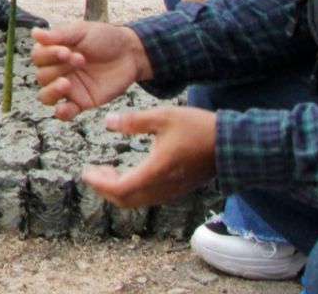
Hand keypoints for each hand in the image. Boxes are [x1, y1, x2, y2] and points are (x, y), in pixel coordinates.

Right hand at [32, 21, 152, 119]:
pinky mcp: (81, 102)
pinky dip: (61, 112)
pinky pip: (64, 113)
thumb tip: (34, 32)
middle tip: (81, 60)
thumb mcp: (82, 31)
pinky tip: (66, 107)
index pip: (38, 56)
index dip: (49, 55)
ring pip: (46, 96)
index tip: (67, 51)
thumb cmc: (106, 38)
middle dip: (58, 68)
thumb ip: (59, 35)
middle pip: (41, 76)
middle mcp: (58, 70)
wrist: (130, 54)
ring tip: (66, 83)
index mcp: (55, 52)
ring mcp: (69, 88)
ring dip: (52, 91)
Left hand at [81, 107, 216, 208]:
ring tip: (107, 171)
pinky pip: (148, 197)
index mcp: (156, 171)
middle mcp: (162, 187)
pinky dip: (131, 189)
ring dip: (117, 190)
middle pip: (124, 200)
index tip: (85, 172)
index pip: (119, 189)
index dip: (99, 183)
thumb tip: (108, 121)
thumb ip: (134, 121)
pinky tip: (128, 172)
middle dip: (104, 188)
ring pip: (136, 201)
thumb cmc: (198, 128)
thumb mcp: (163, 117)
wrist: (232, 144)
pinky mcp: (177, 189)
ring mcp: (171, 191)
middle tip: (92, 172)